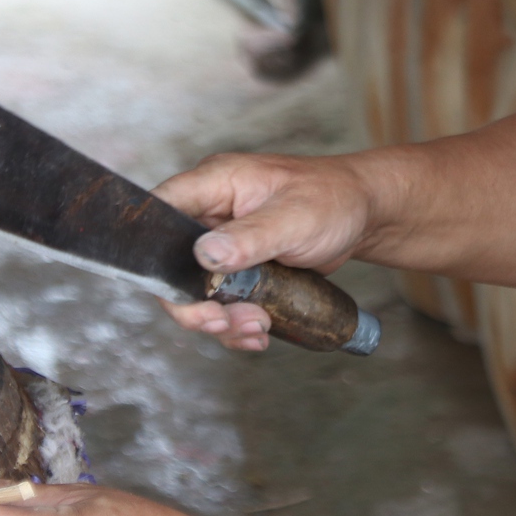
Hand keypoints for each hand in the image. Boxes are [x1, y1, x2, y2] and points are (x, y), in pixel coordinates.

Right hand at [152, 152, 373, 351]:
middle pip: (171, 264)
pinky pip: (220, 301)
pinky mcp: (237, 268)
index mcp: (214, 183)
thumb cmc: (333, 199)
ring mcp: (222, 242)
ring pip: (195, 291)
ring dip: (221, 320)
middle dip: (195, 304)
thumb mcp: (295, 217)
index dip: (152, 251)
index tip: (178, 290)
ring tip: (259, 328)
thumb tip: (205, 255)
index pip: (160, 210)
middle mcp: (209, 212)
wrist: (362, 214)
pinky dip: (236, 322)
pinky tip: (260, 332)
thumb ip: (251, 236)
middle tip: (224, 323)